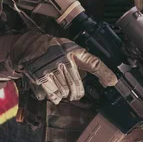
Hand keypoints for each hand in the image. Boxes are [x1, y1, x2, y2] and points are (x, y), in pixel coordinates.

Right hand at [0, 29, 116, 103]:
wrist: (29, 45)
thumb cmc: (53, 48)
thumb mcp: (71, 49)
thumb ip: (85, 62)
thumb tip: (105, 78)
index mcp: (74, 52)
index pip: (93, 63)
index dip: (105, 73)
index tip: (113, 82)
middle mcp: (64, 60)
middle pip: (76, 86)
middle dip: (76, 93)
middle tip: (74, 94)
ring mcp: (51, 70)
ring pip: (64, 92)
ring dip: (63, 94)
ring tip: (60, 89)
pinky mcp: (40, 78)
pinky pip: (51, 95)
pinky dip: (52, 96)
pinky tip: (51, 90)